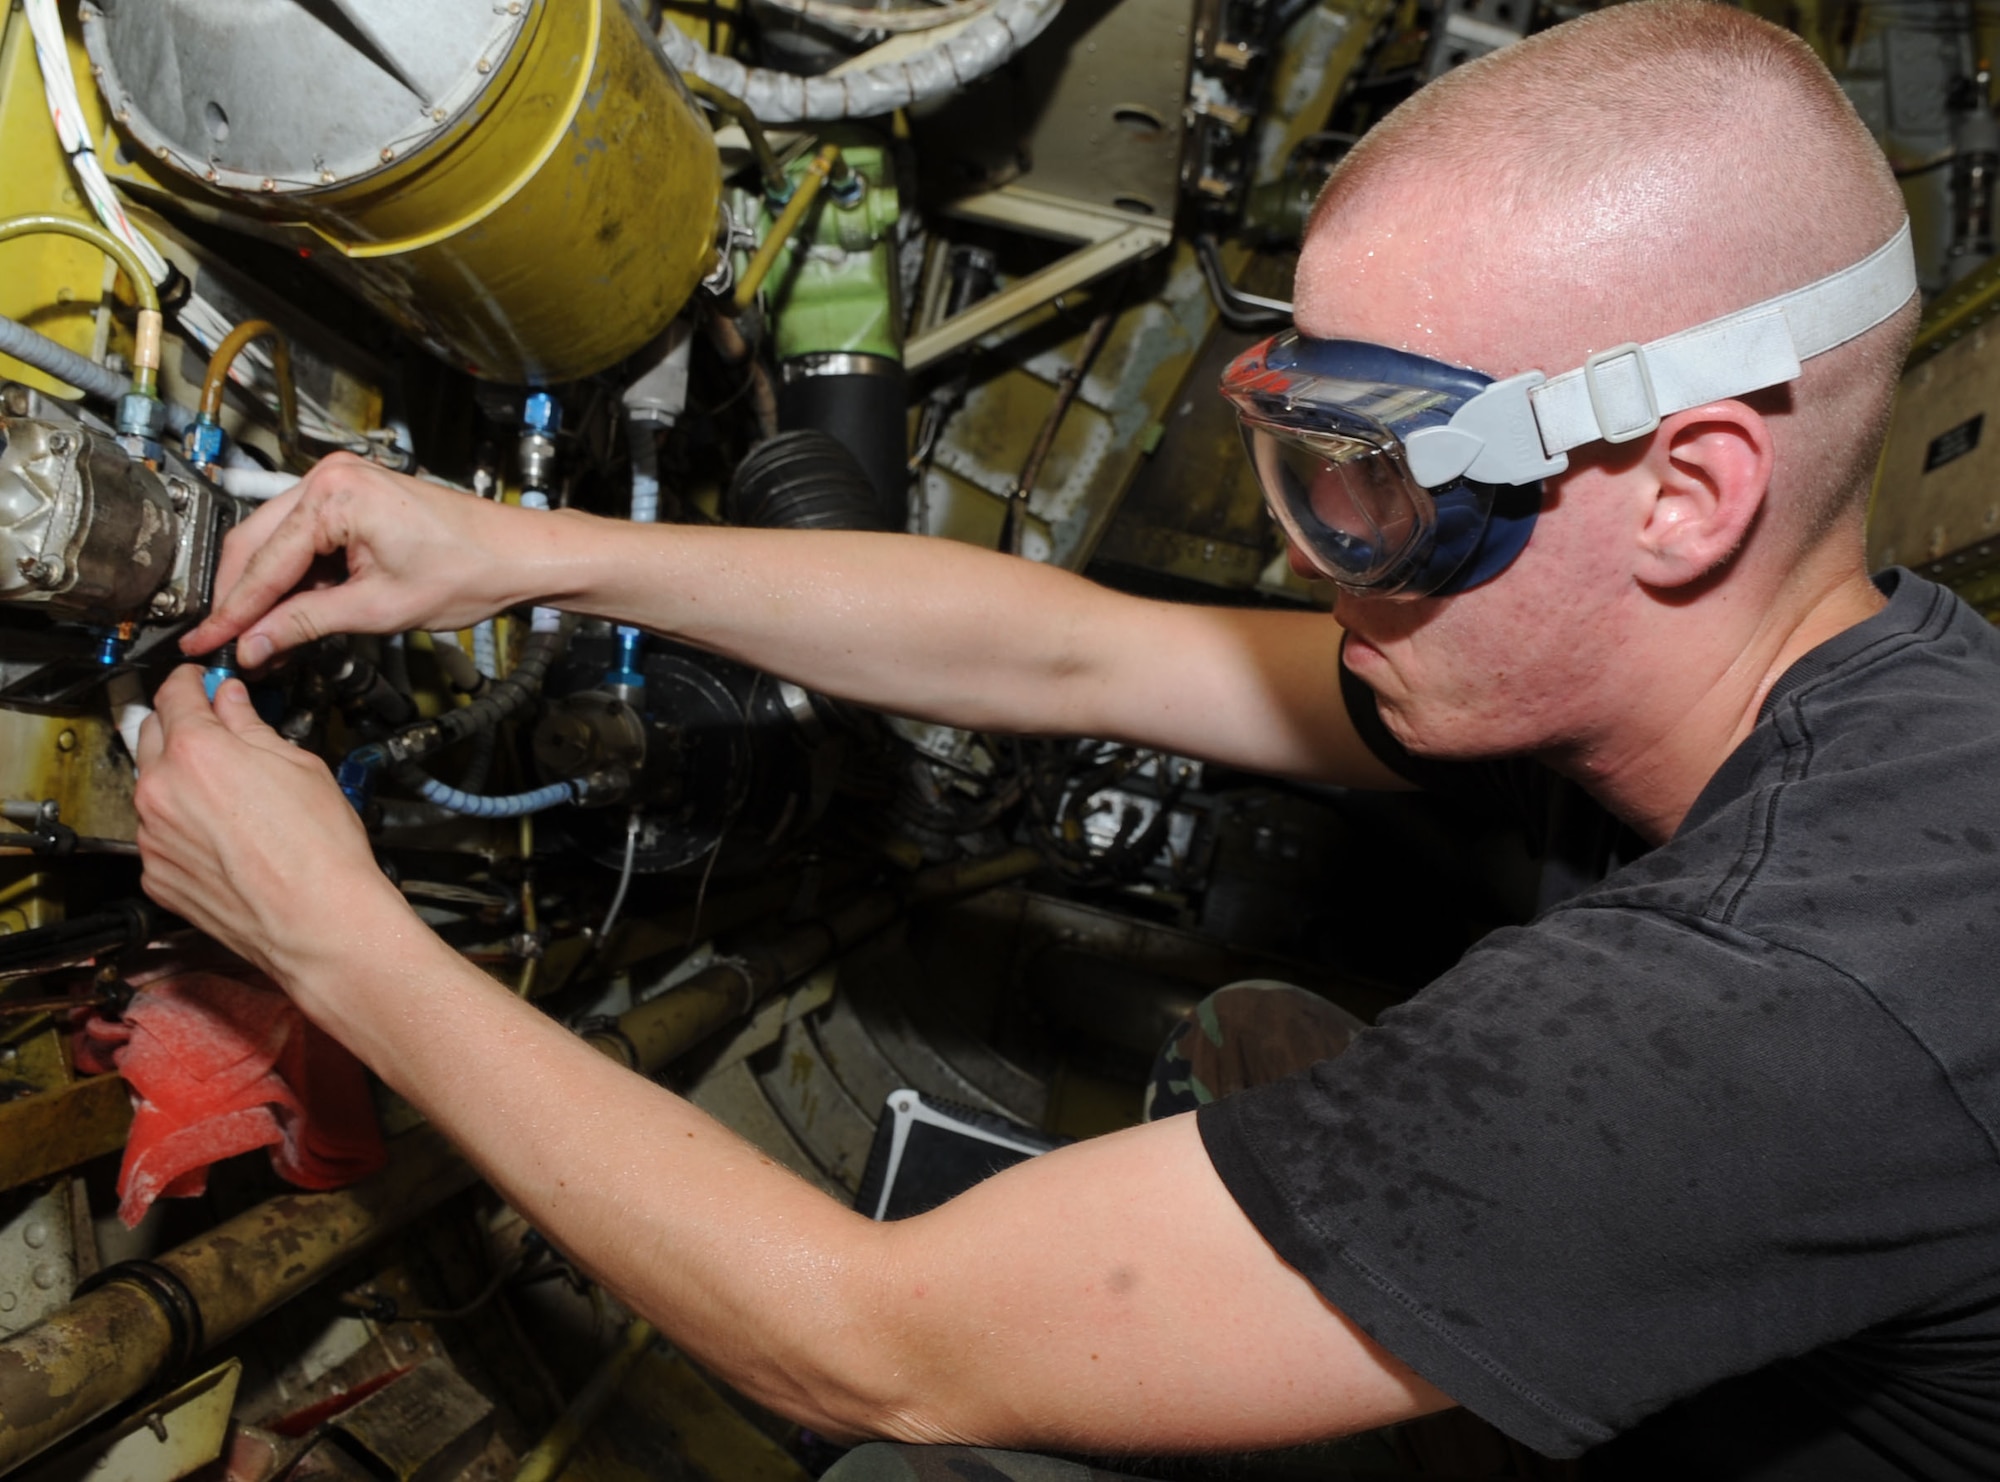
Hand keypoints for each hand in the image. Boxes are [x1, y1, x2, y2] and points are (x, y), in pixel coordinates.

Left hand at [135, 667, 407, 985]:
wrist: (319, 923)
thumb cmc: (320, 851)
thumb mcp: (300, 766)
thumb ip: (253, 728)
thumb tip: (232, 704)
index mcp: (197, 751)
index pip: (175, 693)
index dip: (191, 681)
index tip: (200, 682)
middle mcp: (161, 790)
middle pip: (151, 735)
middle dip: (180, 726)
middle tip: (217, 732)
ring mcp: (152, 837)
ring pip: (154, 789)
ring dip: (180, 781)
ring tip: (230, 799)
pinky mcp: (156, 876)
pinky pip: (159, 837)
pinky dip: (182, 829)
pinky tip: (225, 839)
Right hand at [180, 452, 558, 667]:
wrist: (516, 554)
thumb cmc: (469, 570)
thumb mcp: (378, 609)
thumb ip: (307, 624)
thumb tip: (255, 644)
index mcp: (335, 496)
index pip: (264, 564)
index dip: (232, 612)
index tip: (204, 643)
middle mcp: (329, 477)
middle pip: (255, 543)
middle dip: (238, 597)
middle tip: (218, 641)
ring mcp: (340, 482)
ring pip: (274, 540)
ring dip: (263, 587)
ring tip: (252, 634)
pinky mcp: (351, 496)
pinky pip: (302, 537)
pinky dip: (292, 573)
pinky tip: (286, 609)